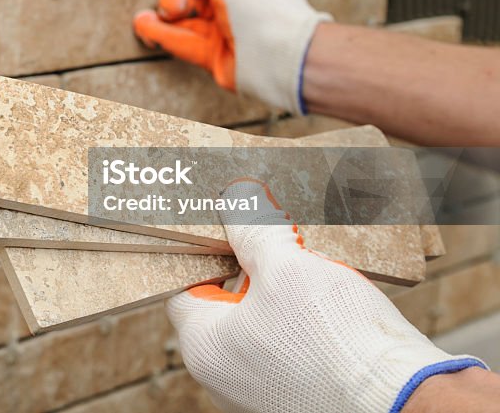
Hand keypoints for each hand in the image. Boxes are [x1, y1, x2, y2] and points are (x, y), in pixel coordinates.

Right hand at [133, 0, 331, 113]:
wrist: (288, 62)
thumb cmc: (267, 14)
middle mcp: (241, 6)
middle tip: (174, 5)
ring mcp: (229, 33)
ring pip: (189, 22)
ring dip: (165, 19)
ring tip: (141, 18)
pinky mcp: (218, 58)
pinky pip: (187, 43)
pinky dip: (166, 36)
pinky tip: (145, 28)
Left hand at [167, 180, 484, 412]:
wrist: (405, 404)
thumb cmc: (338, 341)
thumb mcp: (288, 267)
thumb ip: (254, 230)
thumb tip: (238, 196)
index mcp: (204, 347)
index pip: (183, 285)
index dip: (204, 250)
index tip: (224, 225)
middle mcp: (223, 376)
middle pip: (221, 304)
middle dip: (247, 267)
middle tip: (271, 235)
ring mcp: (258, 391)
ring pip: (257, 325)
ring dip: (277, 292)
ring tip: (304, 262)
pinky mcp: (294, 396)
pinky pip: (285, 347)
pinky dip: (298, 320)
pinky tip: (325, 299)